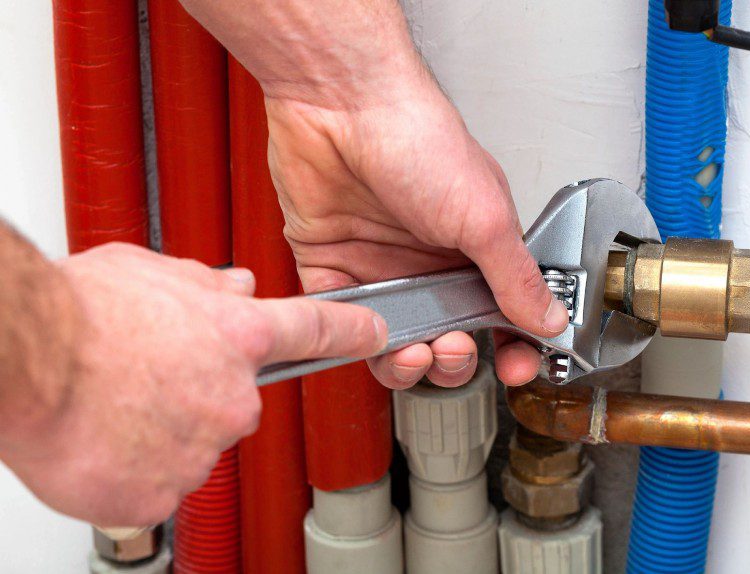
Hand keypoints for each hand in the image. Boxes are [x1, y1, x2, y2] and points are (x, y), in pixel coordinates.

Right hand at [0, 243, 385, 525]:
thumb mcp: (151, 271)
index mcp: (236, 334)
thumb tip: (236, 285)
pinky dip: (137, 468)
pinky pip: (161, 482)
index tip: (375, 333)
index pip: (316, 329)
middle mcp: (232, 394)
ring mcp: (202, 447)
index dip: (352, 331)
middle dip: (204, 393)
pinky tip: (106, 439)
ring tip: (117, 404)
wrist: (28, 362)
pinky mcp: (163, 491)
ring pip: (197, 443)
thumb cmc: (80, 314)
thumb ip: (205, 284)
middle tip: (151, 378)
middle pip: (239, 401)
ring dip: (165, 431)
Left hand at [265, 86, 568, 388]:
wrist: (339, 104)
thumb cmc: (416, 137)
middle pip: (450, 336)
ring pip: (397, 340)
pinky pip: (343, 322)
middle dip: (455, 360)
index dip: (511, 346)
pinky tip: (370, 335)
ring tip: (413, 353)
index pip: (502, 312)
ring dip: (408, 362)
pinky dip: (356, 340)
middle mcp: (430, 261)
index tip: (514, 366)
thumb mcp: (484, 216)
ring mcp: (382, 267)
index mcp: (476, 246)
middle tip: (452, 350)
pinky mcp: (333, 267)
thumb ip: (516, 277)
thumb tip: (549, 318)